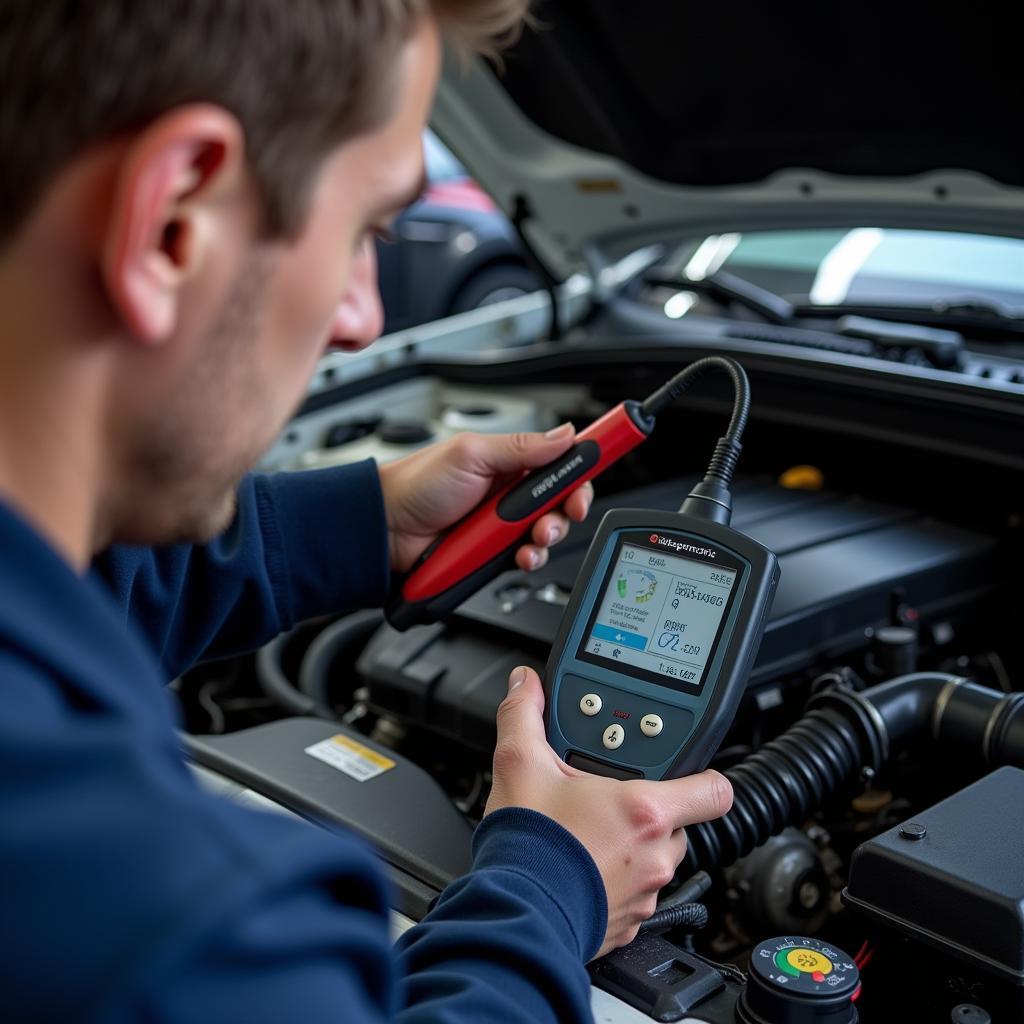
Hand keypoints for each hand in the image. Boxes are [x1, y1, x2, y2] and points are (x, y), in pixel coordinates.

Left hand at [377, 425, 594, 573]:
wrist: (384, 530)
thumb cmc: (416, 483)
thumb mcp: (471, 455)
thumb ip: (522, 448)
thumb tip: (565, 435)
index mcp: (510, 461)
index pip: (561, 459)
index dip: (585, 461)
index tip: (608, 454)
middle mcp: (511, 492)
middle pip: (564, 499)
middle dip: (570, 507)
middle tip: (567, 509)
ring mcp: (504, 525)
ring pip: (549, 531)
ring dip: (550, 535)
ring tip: (534, 536)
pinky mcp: (495, 553)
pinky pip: (527, 556)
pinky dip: (530, 557)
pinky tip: (522, 555)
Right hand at [485, 667, 732, 957]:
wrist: (514, 914)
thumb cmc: (528, 847)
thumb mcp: (519, 764)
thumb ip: (525, 715)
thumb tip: (526, 686)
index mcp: (644, 810)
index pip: (714, 790)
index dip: (704, 776)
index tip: (686, 770)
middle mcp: (655, 854)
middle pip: (678, 823)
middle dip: (648, 810)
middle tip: (607, 799)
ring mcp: (644, 893)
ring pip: (655, 860)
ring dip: (631, 847)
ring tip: (587, 833)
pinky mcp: (627, 924)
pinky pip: (634, 895)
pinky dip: (613, 881)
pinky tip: (579, 868)